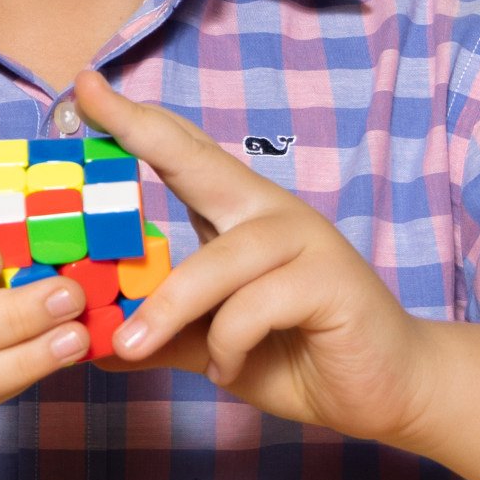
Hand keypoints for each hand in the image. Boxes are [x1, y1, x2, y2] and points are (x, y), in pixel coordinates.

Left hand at [80, 69, 439, 443]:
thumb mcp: (214, 344)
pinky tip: (230, 369)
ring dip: (167, 308)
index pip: (183, 157)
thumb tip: (95, 337)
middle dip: (141, 130)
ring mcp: (305, 240)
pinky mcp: (331, 281)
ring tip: (133, 345)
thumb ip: (164, 333)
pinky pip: (253, 307)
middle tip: (88, 99)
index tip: (87, 87)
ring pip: (217, 262)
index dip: (136, 122)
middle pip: (199, 163)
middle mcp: (272, 212)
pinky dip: (228, 344)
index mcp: (241, 214)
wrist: (392, 392)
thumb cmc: (299, 356)